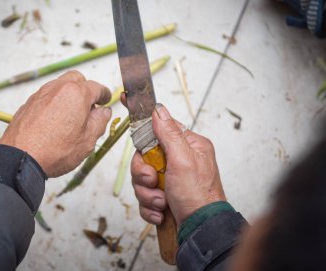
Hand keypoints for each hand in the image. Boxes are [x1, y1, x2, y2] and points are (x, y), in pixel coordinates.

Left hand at [0, 71, 111, 176]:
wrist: (21, 158)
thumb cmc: (55, 150)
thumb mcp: (88, 139)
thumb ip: (100, 121)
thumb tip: (104, 112)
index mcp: (77, 94)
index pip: (97, 88)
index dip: (104, 95)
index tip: (106, 100)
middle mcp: (58, 88)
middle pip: (77, 79)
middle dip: (86, 89)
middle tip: (90, 107)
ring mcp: (42, 94)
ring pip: (61, 86)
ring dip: (70, 95)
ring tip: (72, 116)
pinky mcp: (29, 102)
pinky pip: (48, 96)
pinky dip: (56, 102)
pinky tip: (56, 120)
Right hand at [131, 103, 225, 225]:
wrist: (200, 229)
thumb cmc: (198, 195)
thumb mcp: (183, 160)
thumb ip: (169, 134)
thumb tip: (158, 110)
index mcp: (187, 146)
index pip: (158, 131)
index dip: (145, 137)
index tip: (139, 141)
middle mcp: (178, 160)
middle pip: (145, 158)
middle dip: (145, 175)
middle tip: (153, 182)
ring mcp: (170, 178)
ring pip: (142, 179)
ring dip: (148, 194)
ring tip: (162, 202)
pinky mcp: (164, 195)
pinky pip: (145, 196)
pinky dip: (150, 206)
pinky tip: (161, 211)